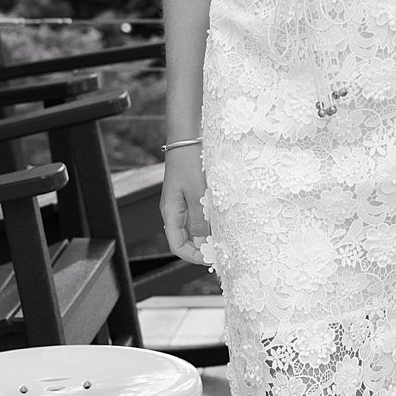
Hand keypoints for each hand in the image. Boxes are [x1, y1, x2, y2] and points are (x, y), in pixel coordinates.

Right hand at [161, 144, 211, 264]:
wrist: (188, 136)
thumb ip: (199, 219)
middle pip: (186, 239)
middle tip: (222, 250)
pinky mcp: (191, 193)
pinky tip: (223, 220)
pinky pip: (199, 215)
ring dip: (208, 234)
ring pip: (194, 228)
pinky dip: (210, 221)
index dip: (194, 256)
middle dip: (202, 248)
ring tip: (225, 237)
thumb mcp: (196, 192)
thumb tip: (204, 242)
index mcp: (170, 212)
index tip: (212, 258)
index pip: (177, 246)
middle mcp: (174, 210)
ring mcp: (182, 202)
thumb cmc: (189, 162)